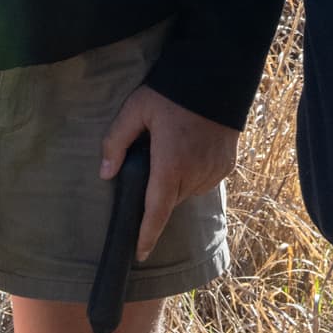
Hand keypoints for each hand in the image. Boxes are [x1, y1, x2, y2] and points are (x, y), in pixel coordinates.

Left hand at [98, 84, 237, 262]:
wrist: (218, 77)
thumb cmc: (171, 92)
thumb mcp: (136, 109)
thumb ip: (116, 141)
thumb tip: (105, 174)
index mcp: (171, 164)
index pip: (156, 211)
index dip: (147, 235)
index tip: (140, 254)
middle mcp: (196, 174)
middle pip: (170, 200)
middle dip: (158, 193)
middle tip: (153, 163)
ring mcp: (215, 171)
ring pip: (188, 192)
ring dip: (177, 183)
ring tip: (173, 151)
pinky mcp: (228, 165)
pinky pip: (204, 181)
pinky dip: (194, 174)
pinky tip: (190, 150)